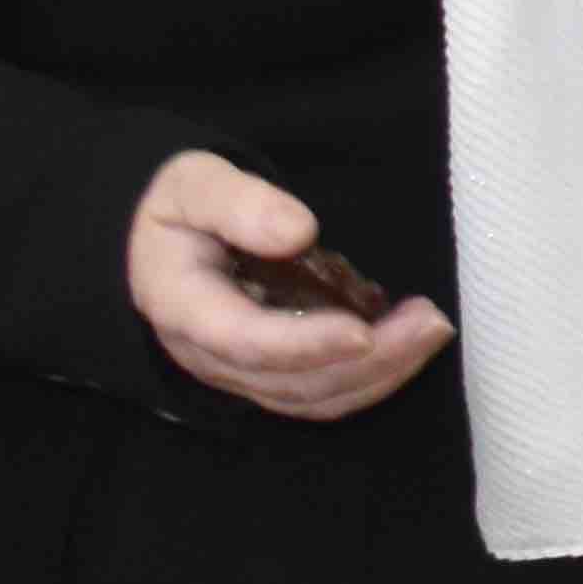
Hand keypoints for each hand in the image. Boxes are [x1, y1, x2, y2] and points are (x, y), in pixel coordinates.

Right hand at [124, 149, 452, 421]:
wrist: (151, 244)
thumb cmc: (176, 211)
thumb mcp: (193, 186)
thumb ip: (239, 204)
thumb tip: (297, 231)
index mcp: (182, 306)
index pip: (242, 340)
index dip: (304, 343)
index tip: (363, 331)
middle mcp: (208, 355)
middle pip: (290, 380)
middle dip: (369, 358)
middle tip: (431, 321)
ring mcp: (238, 372)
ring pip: (311, 397)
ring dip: (380, 373)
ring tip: (431, 329)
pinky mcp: (265, 375)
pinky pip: (319, 395)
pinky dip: (370, 378)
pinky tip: (409, 343)